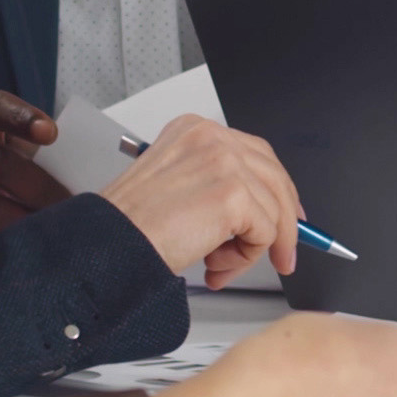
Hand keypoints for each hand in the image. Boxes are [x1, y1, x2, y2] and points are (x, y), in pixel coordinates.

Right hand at [104, 114, 305, 286]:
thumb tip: (261, 213)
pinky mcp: (233, 194)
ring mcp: (225, 162)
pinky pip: (266, 233)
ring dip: (250, 249)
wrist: (111, 244)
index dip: (275, 189)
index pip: (254, 154)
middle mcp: (211, 138)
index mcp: (195, 131)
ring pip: (273, 211)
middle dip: (285, 221)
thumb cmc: (131, 225)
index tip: (284, 216)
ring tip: (218, 265)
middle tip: (282, 254)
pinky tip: (214, 265)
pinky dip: (245, 258)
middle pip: (274, 175)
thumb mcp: (176, 187)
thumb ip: (216, 187)